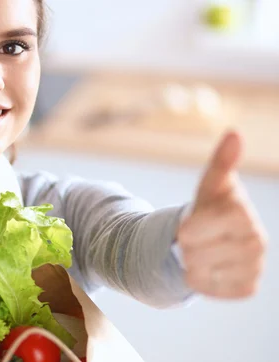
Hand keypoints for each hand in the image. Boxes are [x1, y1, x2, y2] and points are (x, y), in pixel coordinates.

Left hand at [177, 130, 267, 298]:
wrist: (218, 235)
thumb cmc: (211, 205)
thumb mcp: (210, 183)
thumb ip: (221, 162)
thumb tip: (234, 133)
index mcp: (243, 215)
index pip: (193, 230)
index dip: (186, 228)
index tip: (191, 223)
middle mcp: (257, 242)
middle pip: (192, 253)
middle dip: (187, 245)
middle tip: (199, 237)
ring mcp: (255, 267)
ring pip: (197, 273)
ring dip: (191, 262)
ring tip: (204, 250)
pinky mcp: (248, 287)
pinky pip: (207, 290)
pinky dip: (200, 280)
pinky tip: (210, 266)